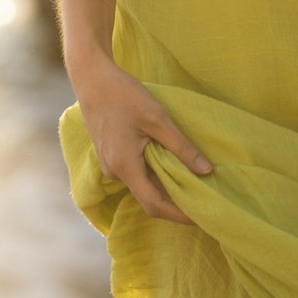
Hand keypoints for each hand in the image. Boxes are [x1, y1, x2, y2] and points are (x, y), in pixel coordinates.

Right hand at [74, 55, 213, 225]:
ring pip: (141, 185)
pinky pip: (134, 173)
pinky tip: (169, 164)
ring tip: (191, 182)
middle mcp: (115, 172)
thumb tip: (206, 171)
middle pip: (148, 198)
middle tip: (202, 200)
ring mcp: (109, 164)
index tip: (202, 218)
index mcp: (125, 167)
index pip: (155, 204)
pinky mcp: (109, 155)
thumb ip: (181, 147)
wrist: (92, 78)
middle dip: (174, 203)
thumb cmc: (124, 95)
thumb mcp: (157, 118)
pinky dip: (153, 174)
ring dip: (164, 186)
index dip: (179, 215)